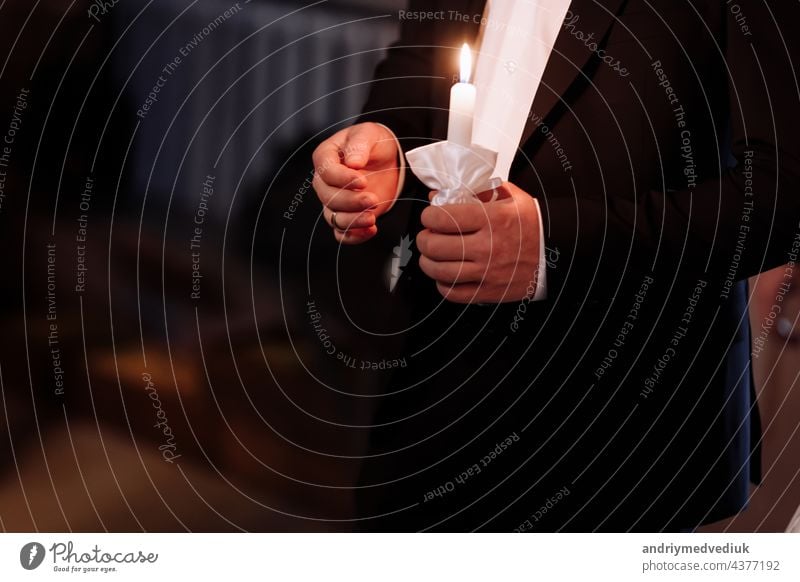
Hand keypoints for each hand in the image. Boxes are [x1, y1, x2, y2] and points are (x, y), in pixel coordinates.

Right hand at [312, 122, 399, 243]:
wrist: (388, 158)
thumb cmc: (374, 143)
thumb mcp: (369, 134)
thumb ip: (359, 145)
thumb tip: (353, 162)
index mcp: (326, 157)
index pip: (326, 172)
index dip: (343, 179)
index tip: (362, 181)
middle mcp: (326, 181)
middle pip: (328, 197)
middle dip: (350, 201)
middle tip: (372, 199)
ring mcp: (335, 200)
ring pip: (333, 218)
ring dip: (352, 221)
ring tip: (372, 218)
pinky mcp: (348, 215)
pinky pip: (342, 233)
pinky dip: (354, 236)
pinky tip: (371, 230)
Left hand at [416, 182, 540, 303]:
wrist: (557, 253)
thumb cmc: (533, 225)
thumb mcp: (511, 197)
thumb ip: (477, 191)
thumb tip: (441, 193)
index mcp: (492, 219)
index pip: (443, 217)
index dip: (429, 215)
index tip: (430, 215)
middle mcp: (488, 247)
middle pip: (435, 245)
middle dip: (424, 238)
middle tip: (427, 235)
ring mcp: (487, 272)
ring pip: (439, 271)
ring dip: (427, 261)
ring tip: (431, 254)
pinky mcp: (489, 291)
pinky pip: (453, 293)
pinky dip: (442, 284)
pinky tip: (445, 275)